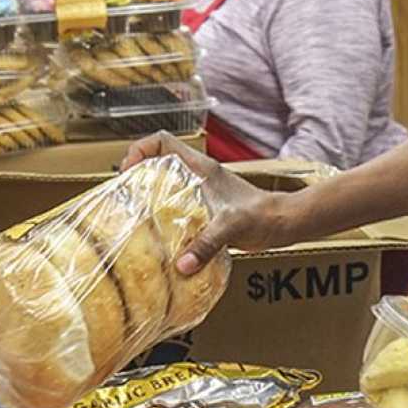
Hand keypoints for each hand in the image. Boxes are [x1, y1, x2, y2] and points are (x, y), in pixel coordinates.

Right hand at [121, 131, 291, 272]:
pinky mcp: (206, 211)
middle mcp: (198, 176)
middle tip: (124, 199)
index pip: (162, 141)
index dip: (140, 150)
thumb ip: (205, 244)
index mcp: (200, 167)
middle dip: (138, 177)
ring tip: (134, 220)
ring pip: (166, 186)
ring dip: (150, 198)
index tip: (128, 171)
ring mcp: (201, 193)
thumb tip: (181, 266)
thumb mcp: (231, 227)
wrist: (283, 224)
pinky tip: (160, 241)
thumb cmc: (261, 216)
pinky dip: (166, 220)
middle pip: (158, 163)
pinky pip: (177, 209)